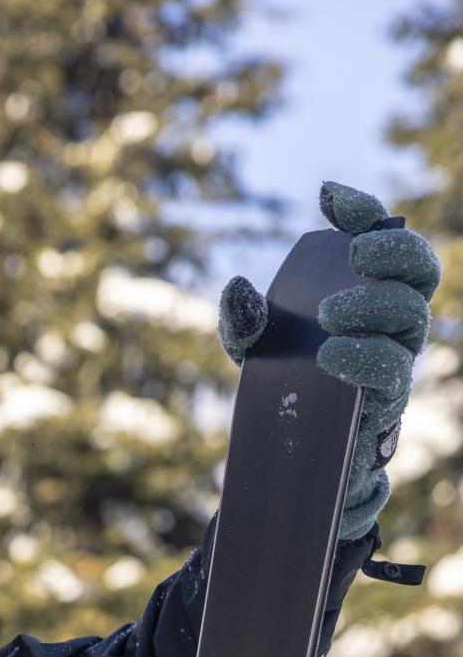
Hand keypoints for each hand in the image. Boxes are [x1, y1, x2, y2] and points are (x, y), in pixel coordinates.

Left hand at [217, 181, 440, 538]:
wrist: (295, 459)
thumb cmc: (287, 389)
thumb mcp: (257, 351)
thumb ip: (246, 320)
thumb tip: (238, 290)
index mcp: (366, 293)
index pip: (379, 238)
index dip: (363, 211)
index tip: (328, 198)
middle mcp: (391, 321)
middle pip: (417, 271)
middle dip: (393, 251)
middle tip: (354, 253)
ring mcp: (395, 360)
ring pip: (410, 319)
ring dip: (372, 308)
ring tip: (328, 317)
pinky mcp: (386, 403)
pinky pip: (390, 375)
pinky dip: (363, 360)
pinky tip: (331, 356)